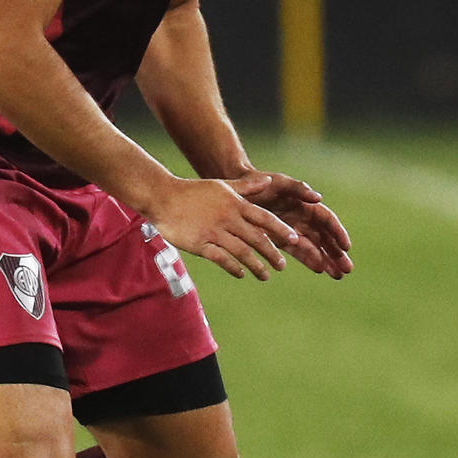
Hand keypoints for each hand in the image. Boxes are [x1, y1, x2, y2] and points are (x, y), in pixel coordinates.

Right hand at [144, 176, 299, 280]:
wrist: (163, 197)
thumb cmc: (193, 191)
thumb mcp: (222, 185)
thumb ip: (246, 187)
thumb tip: (268, 181)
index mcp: (235, 204)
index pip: (264, 218)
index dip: (281, 230)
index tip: (294, 240)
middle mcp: (227, 218)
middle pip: (257, 238)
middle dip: (272, 253)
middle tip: (282, 266)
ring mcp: (213, 232)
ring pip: (242, 251)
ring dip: (256, 265)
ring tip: (266, 276)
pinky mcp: (200, 244)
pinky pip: (221, 258)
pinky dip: (233, 267)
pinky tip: (241, 274)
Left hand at [228, 170, 353, 279]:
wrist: (237, 188)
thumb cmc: (259, 182)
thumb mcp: (279, 182)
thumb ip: (298, 189)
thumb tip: (318, 197)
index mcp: (306, 204)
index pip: (327, 220)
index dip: (338, 233)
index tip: (346, 247)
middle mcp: (302, 218)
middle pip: (324, 238)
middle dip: (336, 253)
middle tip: (347, 269)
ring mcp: (292, 230)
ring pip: (314, 248)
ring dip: (326, 261)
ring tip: (338, 276)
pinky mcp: (280, 239)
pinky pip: (298, 251)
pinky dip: (309, 260)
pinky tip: (320, 270)